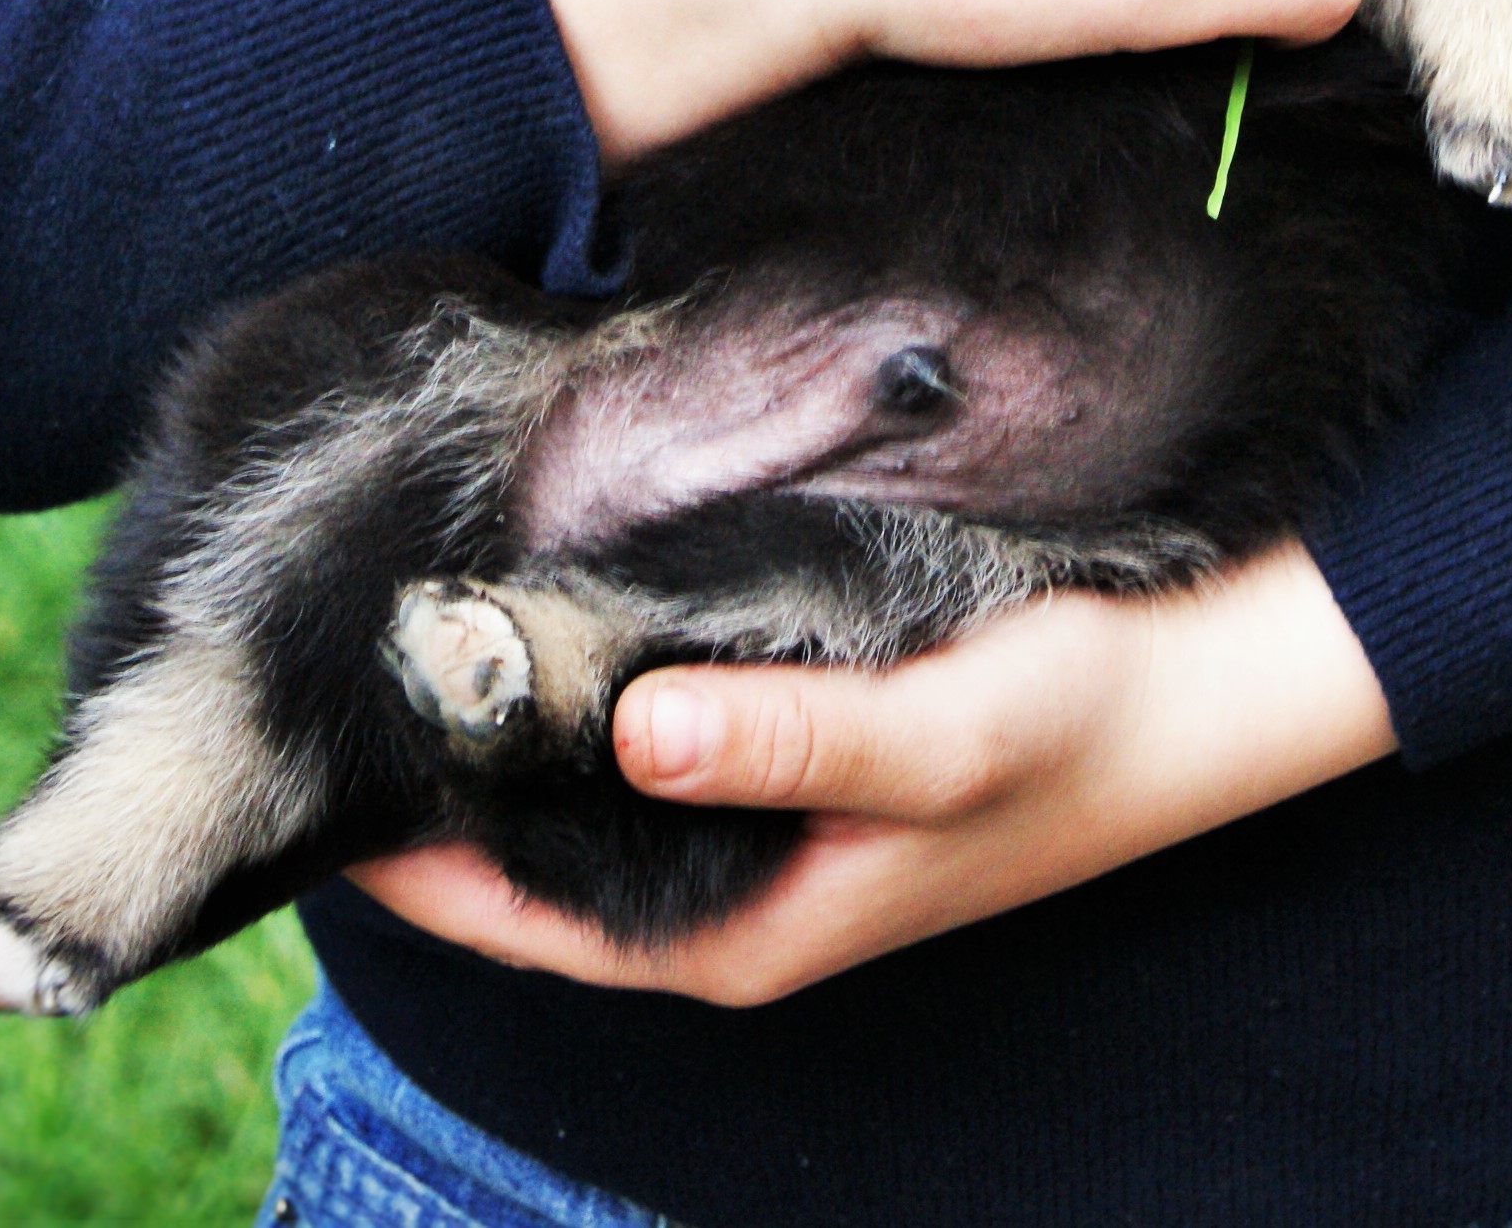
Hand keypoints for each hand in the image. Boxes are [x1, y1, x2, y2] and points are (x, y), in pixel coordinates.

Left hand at [346, 544, 1393, 1004]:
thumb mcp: (945, 727)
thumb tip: (629, 729)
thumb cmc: (1091, 718)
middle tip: (304, 656)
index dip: (389, 856)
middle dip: (420, 776)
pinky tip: (530, 582)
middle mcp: (726, 888)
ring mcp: (752, 818)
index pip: (505, 913)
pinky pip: (636, 725)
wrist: (1224, 682)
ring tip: (385, 606)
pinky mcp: (784, 747)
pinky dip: (573, 673)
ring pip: (573, 786)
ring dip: (491, 716)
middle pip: (519, 855)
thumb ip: (791, 735)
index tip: (287, 761)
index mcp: (737, 929)